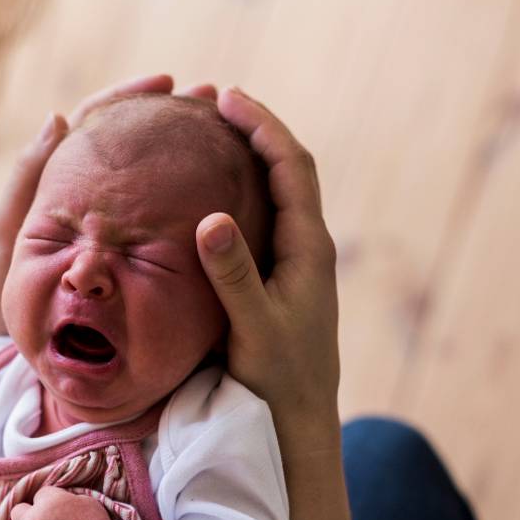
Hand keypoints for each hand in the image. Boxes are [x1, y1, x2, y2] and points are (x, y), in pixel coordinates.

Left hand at [0, 74, 218, 338]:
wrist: (12, 339)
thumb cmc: (1, 283)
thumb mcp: (8, 227)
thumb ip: (27, 176)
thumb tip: (59, 117)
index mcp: (62, 177)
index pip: (99, 120)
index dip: (131, 96)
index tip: (166, 82)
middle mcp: (93, 194)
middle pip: (135, 142)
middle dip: (172, 117)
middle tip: (211, 99)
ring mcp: (114, 223)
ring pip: (153, 178)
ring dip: (186, 152)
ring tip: (224, 134)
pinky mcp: (130, 252)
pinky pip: (161, 220)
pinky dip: (185, 200)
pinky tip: (217, 193)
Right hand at [196, 87, 339, 447]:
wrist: (300, 421)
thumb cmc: (278, 379)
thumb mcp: (253, 328)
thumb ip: (234, 275)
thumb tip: (211, 218)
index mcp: (309, 248)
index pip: (291, 167)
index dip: (262, 126)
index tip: (227, 97)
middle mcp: (308, 247)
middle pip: (289, 169)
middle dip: (257, 130)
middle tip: (215, 102)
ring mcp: (297, 262)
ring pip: (278, 192)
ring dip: (252, 157)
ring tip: (213, 134)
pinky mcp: (282, 279)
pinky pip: (266, 217)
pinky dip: (243, 191)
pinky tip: (214, 194)